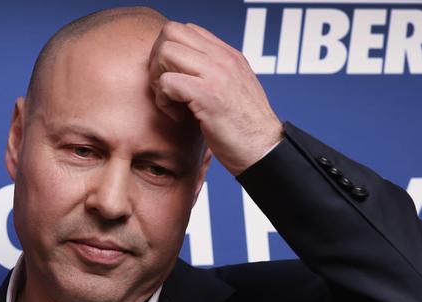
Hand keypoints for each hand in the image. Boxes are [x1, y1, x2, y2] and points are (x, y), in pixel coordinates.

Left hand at [149, 21, 283, 175]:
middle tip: (164, 88)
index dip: (169, 51)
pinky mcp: (208, 95)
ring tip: (170, 102)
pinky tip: (177, 116)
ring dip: (158, 79)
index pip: (186, 29)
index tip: (173, 78)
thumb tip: (181, 71)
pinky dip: (163, 101)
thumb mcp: (232, 91)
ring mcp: (216, 74)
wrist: (264, 151)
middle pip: (171, 33)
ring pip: (166, 52)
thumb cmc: (244, 129)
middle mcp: (223, 58)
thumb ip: (213, 75)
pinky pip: (167, 82)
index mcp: (228, 55)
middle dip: (157, 60)